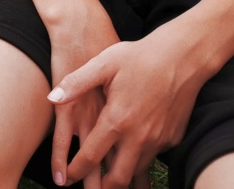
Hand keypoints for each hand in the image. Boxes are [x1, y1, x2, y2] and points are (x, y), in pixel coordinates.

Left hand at [52, 24, 207, 188]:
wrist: (182, 58)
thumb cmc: (138, 57)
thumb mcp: (103, 64)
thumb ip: (76, 83)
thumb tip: (51, 98)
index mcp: (117, 119)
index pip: (92, 156)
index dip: (76, 170)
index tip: (66, 179)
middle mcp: (139, 136)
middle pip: (119, 178)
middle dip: (103, 187)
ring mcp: (158, 140)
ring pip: (137, 171)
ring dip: (123, 178)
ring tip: (110, 182)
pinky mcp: (172, 139)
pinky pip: (153, 158)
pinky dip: (140, 162)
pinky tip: (131, 158)